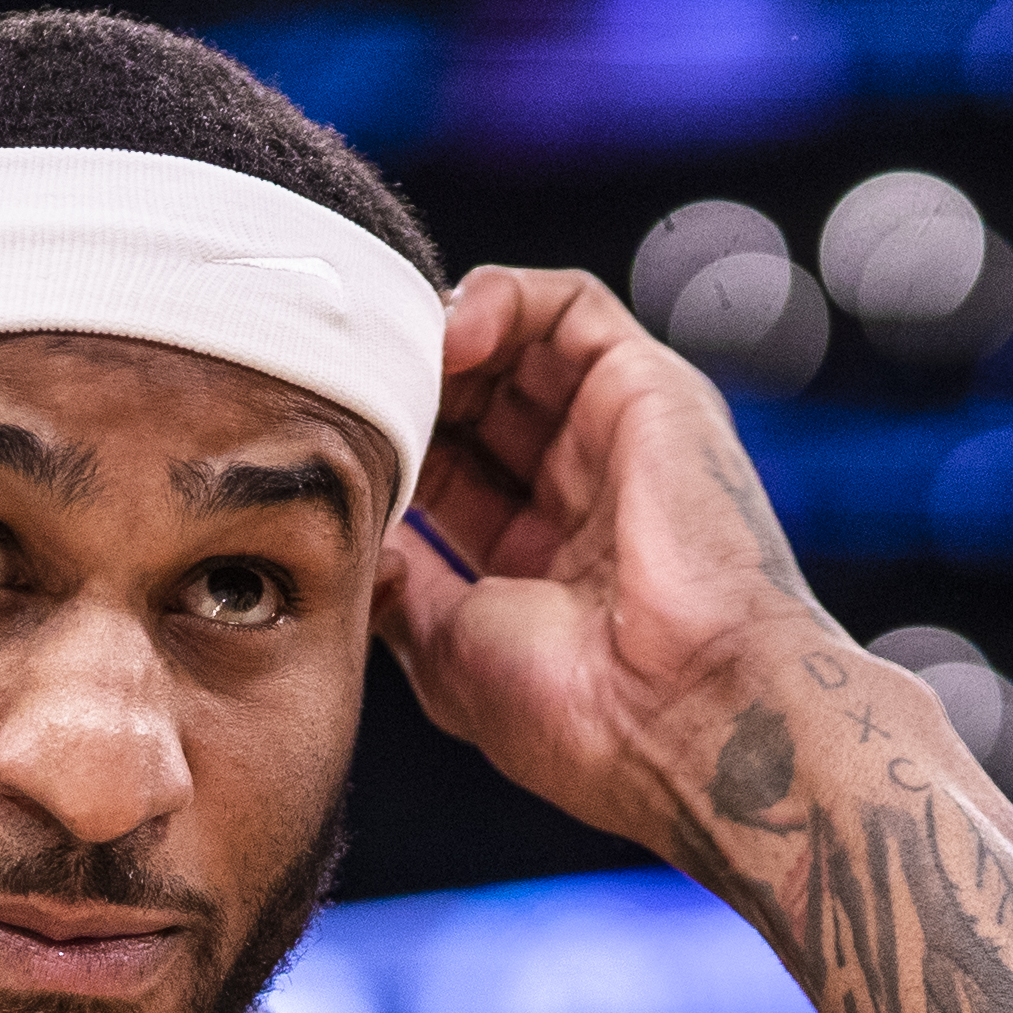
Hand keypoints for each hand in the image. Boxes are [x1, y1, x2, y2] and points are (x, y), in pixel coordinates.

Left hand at [379, 268, 851, 858]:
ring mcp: (616, 437)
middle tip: (352, 397)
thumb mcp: (445, 654)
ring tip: (398, 365)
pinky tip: (452, 337)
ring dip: (442, 338)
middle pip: (474, 398)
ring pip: (516, 342)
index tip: (330, 451)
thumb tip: (358, 531)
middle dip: (406, 389)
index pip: (443, 466)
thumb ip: (399, 582)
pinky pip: (572, 304)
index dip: (384, 448)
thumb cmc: (580, 713)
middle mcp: (578, 491)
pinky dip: (501, 297)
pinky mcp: (653, 387)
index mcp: (533, 560)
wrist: (682, 714)